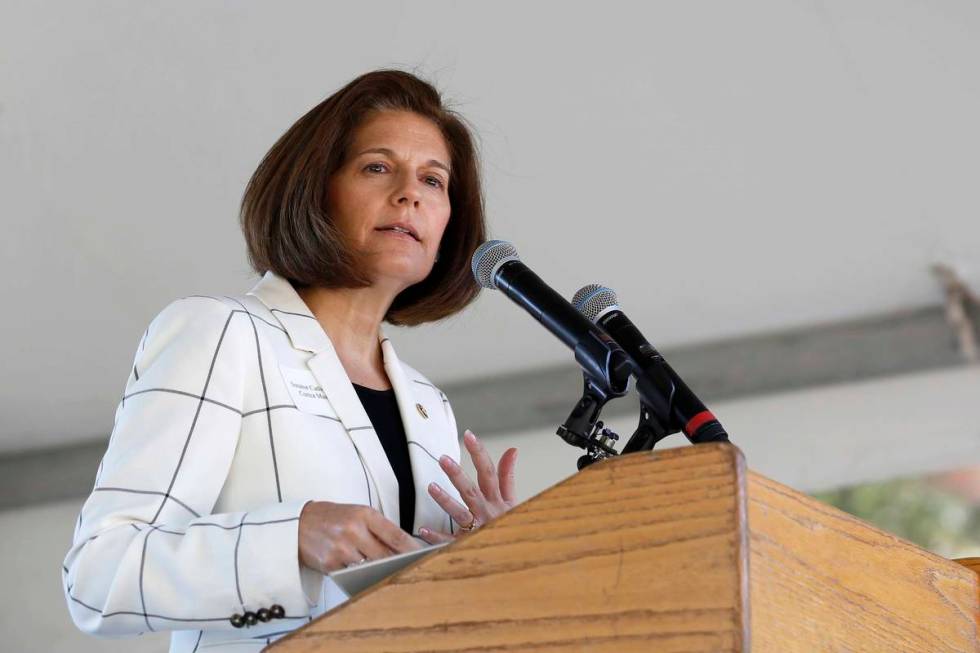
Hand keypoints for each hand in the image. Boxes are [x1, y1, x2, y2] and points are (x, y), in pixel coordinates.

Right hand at [298, 501, 420, 572]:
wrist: (298, 523)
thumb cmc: (332, 518)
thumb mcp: (357, 514)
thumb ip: (379, 528)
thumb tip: (404, 547)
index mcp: (364, 514)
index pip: (395, 535)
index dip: (412, 549)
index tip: (424, 557)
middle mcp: (353, 530)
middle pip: (385, 554)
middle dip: (399, 563)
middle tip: (412, 570)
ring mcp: (341, 548)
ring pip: (370, 567)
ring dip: (379, 571)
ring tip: (388, 573)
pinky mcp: (330, 564)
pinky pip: (352, 574)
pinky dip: (359, 575)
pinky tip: (361, 572)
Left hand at [419, 429, 517, 543]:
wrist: (514, 557)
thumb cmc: (508, 527)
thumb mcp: (512, 501)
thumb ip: (508, 476)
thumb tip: (512, 450)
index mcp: (496, 500)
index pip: (488, 472)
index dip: (479, 453)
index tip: (468, 435)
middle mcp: (486, 513)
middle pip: (471, 491)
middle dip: (458, 474)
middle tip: (443, 459)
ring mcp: (476, 530)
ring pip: (460, 514)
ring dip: (446, 501)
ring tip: (432, 487)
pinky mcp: (466, 546)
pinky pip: (449, 542)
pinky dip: (436, 537)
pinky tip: (423, 530)